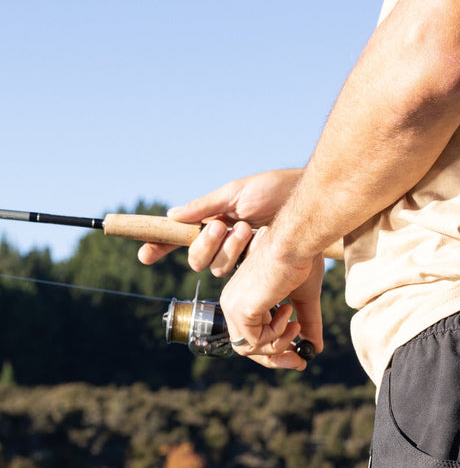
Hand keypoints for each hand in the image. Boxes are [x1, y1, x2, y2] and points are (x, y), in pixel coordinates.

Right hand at [137, 169, 300, 274]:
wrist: (306, 200)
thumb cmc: (273, 190)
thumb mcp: (236, 193)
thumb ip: (205, 206)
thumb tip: (173, 215)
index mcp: (214, 223)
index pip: (181, 239)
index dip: (161, 248)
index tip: (143, 257)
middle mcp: (225, 244)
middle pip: (197, 259)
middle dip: (207, 244)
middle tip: (225, 226)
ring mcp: (242, 258)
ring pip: (219, 270)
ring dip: (230, 249)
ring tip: (249, 230)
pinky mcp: (260, 269)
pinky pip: (243, 278)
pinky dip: (245, 260)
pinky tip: (257, 246)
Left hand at [219, 232, 324, 370]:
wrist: (296, 244)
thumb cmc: (299, 261)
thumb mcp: (303, 299)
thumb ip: (306, 323)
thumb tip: (315, 348)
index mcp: (242, 297)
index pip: (251, 336)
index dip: (274, 351)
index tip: (298, 358)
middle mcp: (232, 302)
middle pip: (247, 348)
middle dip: (276, 358)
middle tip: (300, 361)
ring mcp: (232, 306)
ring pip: (251, 349)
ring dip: (279, 343)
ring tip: (295, 323)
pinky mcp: (240, 309)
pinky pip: (257, 342)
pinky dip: (277, 334)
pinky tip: (287, 310)